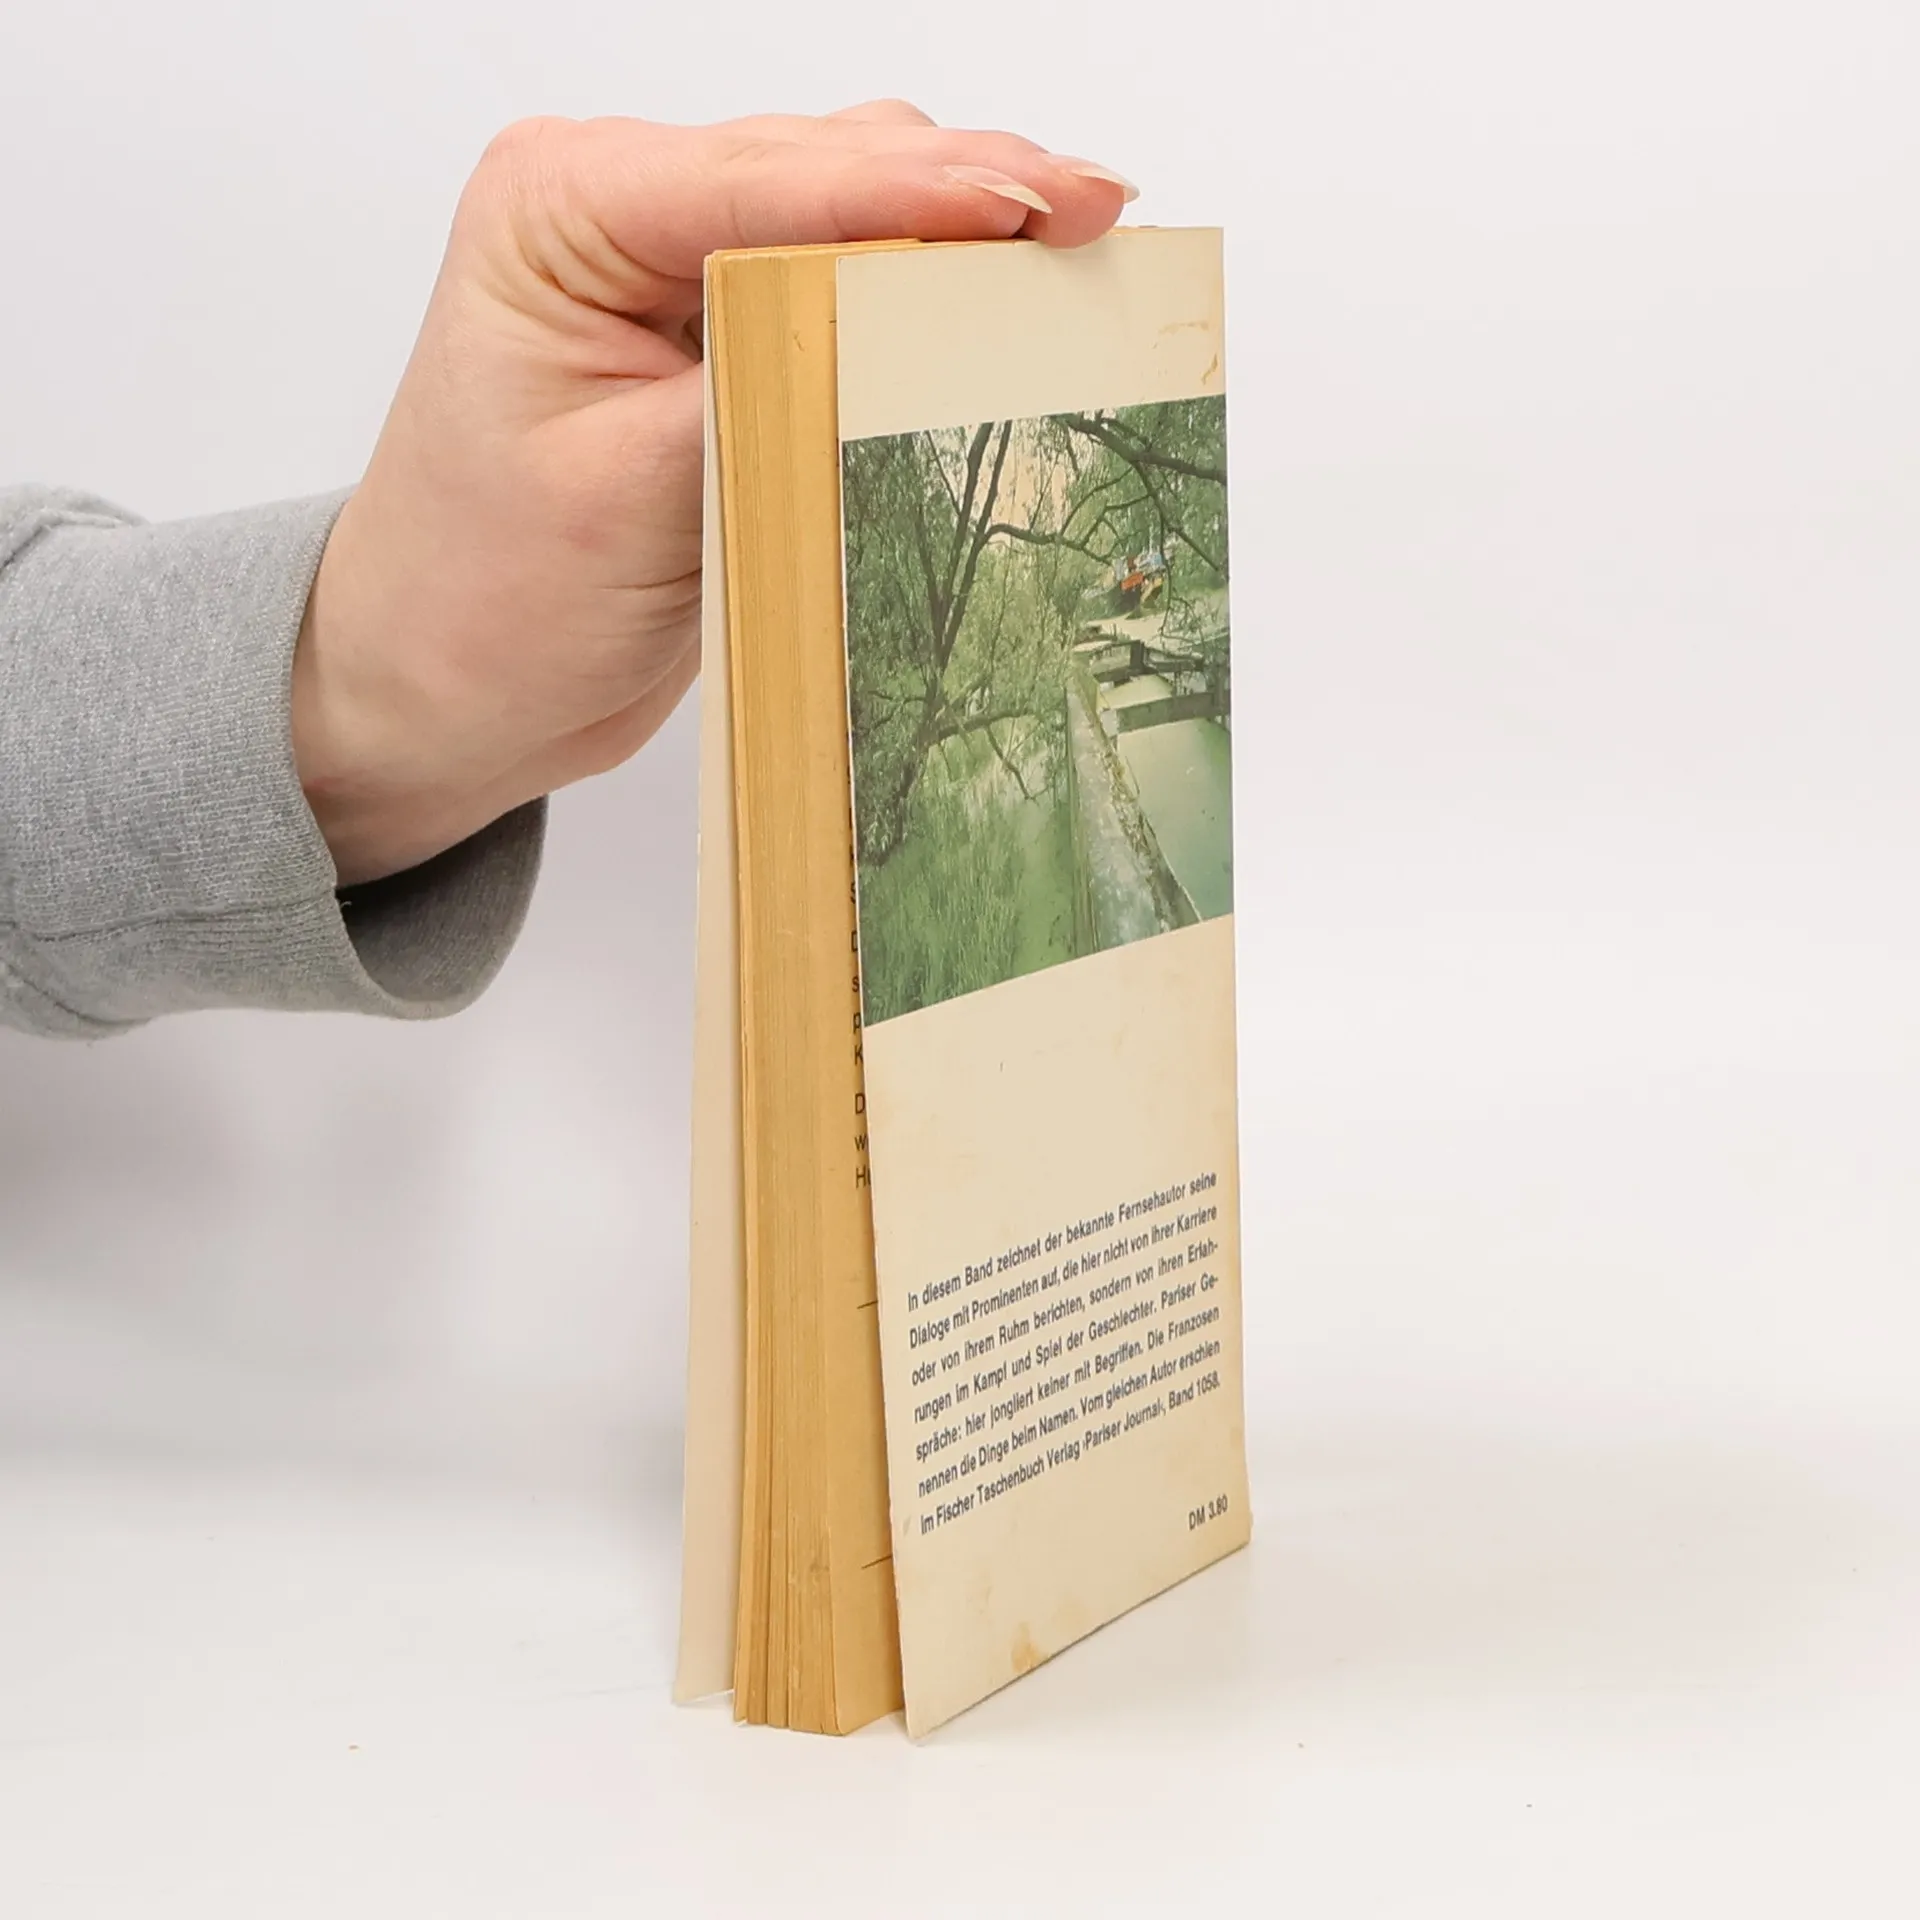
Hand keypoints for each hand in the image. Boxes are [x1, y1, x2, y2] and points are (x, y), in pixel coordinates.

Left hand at [292, 104, 1137, 884]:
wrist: (448, 684)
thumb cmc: (487, 599)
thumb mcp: (627, 497)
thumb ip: (762, 391)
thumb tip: (907, 325)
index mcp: (561, 210)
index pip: (768, 179)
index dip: (917, 190)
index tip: (1042, 202)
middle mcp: (622, 211)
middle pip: (829, 168)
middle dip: (969, 192)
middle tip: (1101, 220)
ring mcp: (679, 269)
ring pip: (855, 211)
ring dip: (964, 235)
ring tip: (1081, 254)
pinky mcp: (727, 339)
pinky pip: (849, 292)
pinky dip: (931, 297)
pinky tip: (1005, 306)